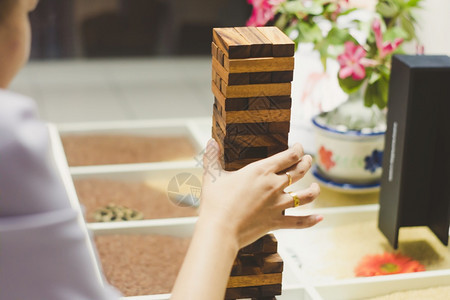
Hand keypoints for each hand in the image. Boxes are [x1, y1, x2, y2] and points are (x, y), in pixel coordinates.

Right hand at [199, 139, 321, 249]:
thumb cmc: (215, 202)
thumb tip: (210, 142)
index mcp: (262, 171)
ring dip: (314, 190)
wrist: (220, 229)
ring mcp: (278, 205)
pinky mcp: (277, 222)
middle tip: (308, 160)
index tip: (299, 147)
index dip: (298, 149)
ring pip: (306, 196)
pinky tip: (320, 217)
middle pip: (300, 171)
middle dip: (307, 163)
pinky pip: (300, 221)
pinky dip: (312, 220)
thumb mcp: (212, 176)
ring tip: (316, 187)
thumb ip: (212, 157)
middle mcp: (275, 185)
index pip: (289, 155)